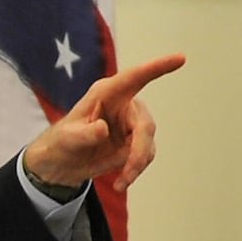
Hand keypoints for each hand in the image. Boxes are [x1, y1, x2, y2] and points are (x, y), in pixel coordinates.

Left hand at [24, 53, 184, 192]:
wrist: (63, 164)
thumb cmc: (61, 142)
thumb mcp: (67, 138)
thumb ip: (84, 134)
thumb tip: (103, 129)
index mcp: (106, 93)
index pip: (134, 78)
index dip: (157, 68)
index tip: (180, 58)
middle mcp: (124, 105)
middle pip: (144, 125)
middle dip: (138, 151)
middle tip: (129, 172)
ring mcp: (132, 124)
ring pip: (147, 143)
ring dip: (136, 164)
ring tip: (121, 181)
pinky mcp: (136, 142)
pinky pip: (145, 155)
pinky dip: (135, 170)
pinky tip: (121, 182)